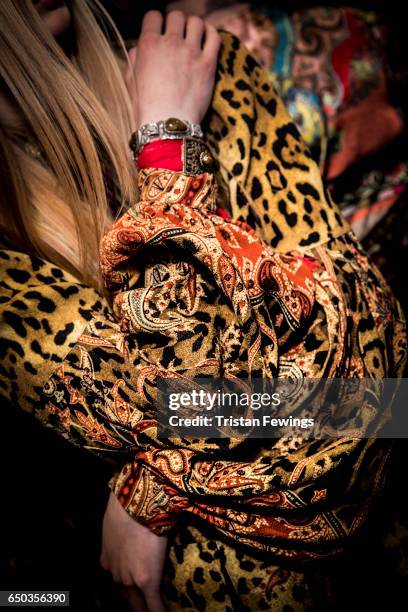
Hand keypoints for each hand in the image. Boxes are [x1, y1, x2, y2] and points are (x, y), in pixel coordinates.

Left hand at [100, 492, 167, 611]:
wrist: (134, 504)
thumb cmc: (126, 505)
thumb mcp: (116, 521)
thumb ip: (119, 533)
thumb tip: (131, 529)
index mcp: (108, 559)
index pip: (118, 579)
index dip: (128, 586)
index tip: (134, 587)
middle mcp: (116, 573)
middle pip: (126, 596)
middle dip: (135, 603)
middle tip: (143, 605)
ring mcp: (130, 579)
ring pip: (137, 602)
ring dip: (145, 607)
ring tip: (154, 609)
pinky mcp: (147, 580)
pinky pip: (154, 604)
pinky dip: (159, 611)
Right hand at [126, 10, 220, 126]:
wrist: (166, 125)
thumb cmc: (146, 108)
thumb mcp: (131, 81)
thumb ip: (135, 59)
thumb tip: (138, 48)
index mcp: (148, 45)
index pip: (153, 16)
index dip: (157, 22)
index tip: (160, 31)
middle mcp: (169, 43)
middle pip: (176, 16)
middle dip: (176, 23)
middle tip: (178, 35)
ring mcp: (190, 53)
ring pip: (196, 22)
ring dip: (194, 27)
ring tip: (193, 37)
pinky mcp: (208, 64)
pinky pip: (214, 36)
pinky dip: (211, 33)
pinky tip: (208, 38)